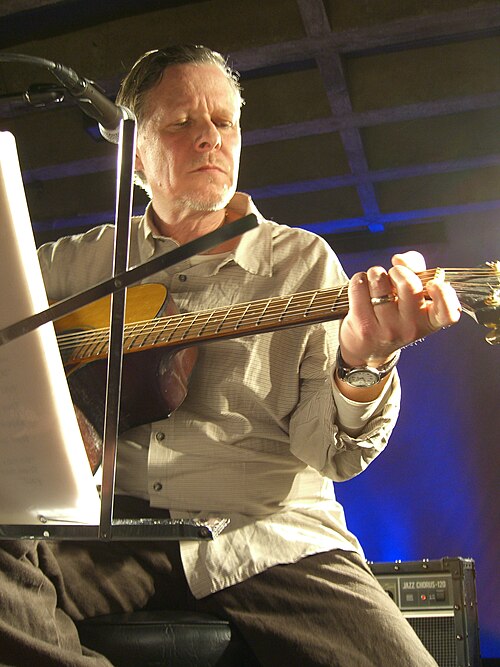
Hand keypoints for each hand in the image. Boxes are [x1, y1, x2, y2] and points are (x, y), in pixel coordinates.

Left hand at [339, 251, 461, 368]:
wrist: (367, 348)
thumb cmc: (394, 316)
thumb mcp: (413, 297)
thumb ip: (415, 270)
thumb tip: (401, 259)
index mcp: (430, 321)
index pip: (448, 312)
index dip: (443, 294)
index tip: (433, 284)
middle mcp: (410, 327)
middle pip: (409, 285)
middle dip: (398, 271)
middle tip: (394, 275)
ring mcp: (386, 328)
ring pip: (380, 281)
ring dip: (376, 273)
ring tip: (376, 281)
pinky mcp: (363, 325)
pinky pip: (359, 286)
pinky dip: (359, 279)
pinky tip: (363, 287)